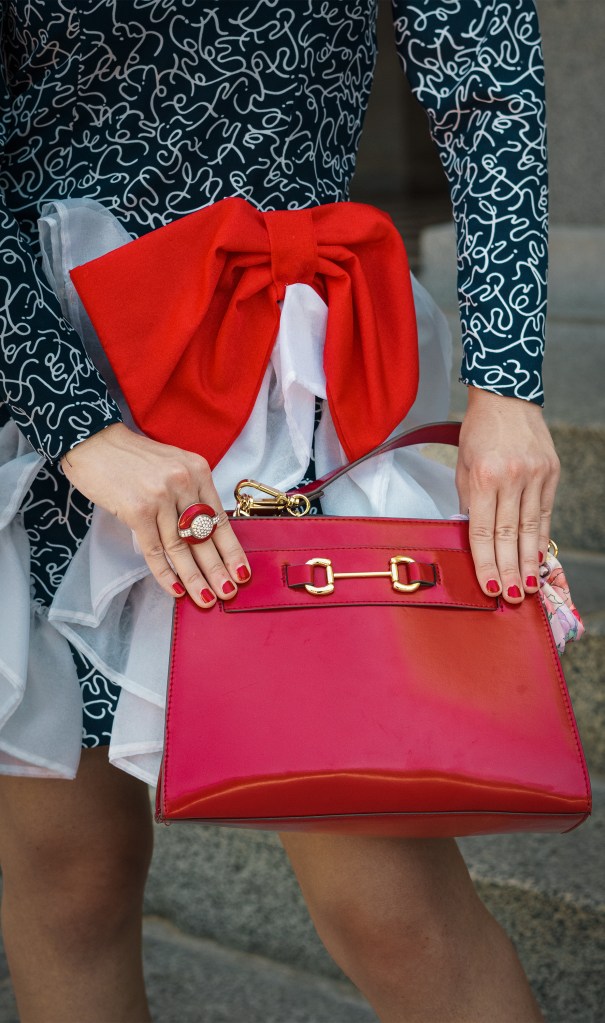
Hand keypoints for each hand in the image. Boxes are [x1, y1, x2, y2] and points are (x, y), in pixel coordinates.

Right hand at [61, 424, 250, 607]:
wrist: (94, 443)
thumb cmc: (132, 458)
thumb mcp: (173, 466)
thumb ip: (190, 494)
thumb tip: (203, 535)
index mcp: (198, 471)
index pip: (220, 518)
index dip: (231, 549)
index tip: (241, 572)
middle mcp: (184, 482)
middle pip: (204, 536)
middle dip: (217, 569)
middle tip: (227, 593)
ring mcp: (160, 496)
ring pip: (181, 547)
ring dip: (194, 578)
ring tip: (204, 598)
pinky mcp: (137, 510)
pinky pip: (155, 550)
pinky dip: (165, 572)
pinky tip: (175, 589)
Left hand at [456, 388, 559, 603]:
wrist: (507, 397)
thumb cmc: (477, 434)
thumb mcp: (462, 466)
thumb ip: (468, 502)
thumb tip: (472, 538)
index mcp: (483, 476)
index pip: (482, 530)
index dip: (485, 562)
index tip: (489, 586)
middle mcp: (512, 477)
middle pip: (507, 534)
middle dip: (509, 570)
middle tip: (511, 598)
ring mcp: (535, 475)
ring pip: (530, 528)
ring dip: (528, 562)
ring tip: (527, 588)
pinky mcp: (551, 472)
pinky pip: (545, 513)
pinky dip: (541, 538)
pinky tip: (538, 559)